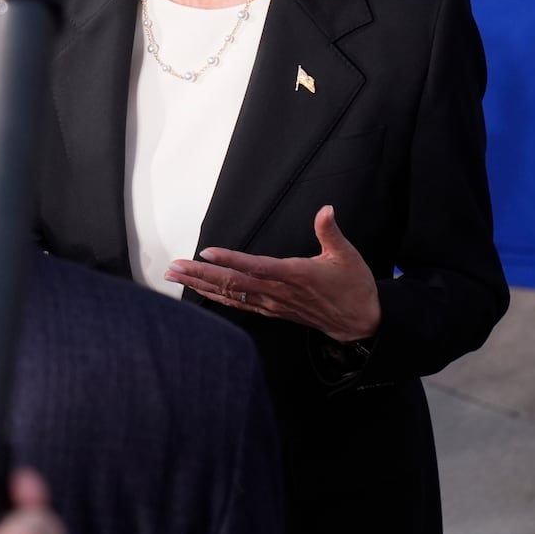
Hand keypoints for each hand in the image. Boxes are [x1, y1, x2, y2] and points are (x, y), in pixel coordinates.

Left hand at [165, 205, 381, 342]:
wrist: (360, 323)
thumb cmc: (354, 287)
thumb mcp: (347, 255)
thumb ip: (330, 231)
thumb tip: (326, 209)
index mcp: (295, 276)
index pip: (257, 267)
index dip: (231, 261)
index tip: (206, 253)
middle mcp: (278, 292)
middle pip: (233, 283)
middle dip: (201, 274)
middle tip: (174, 267)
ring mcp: (273, 304)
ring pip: (230, 295)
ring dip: (201, 285)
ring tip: (175, 276)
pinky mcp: (272, 311)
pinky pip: (238, 304)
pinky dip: (215, 297)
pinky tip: (199, 291)